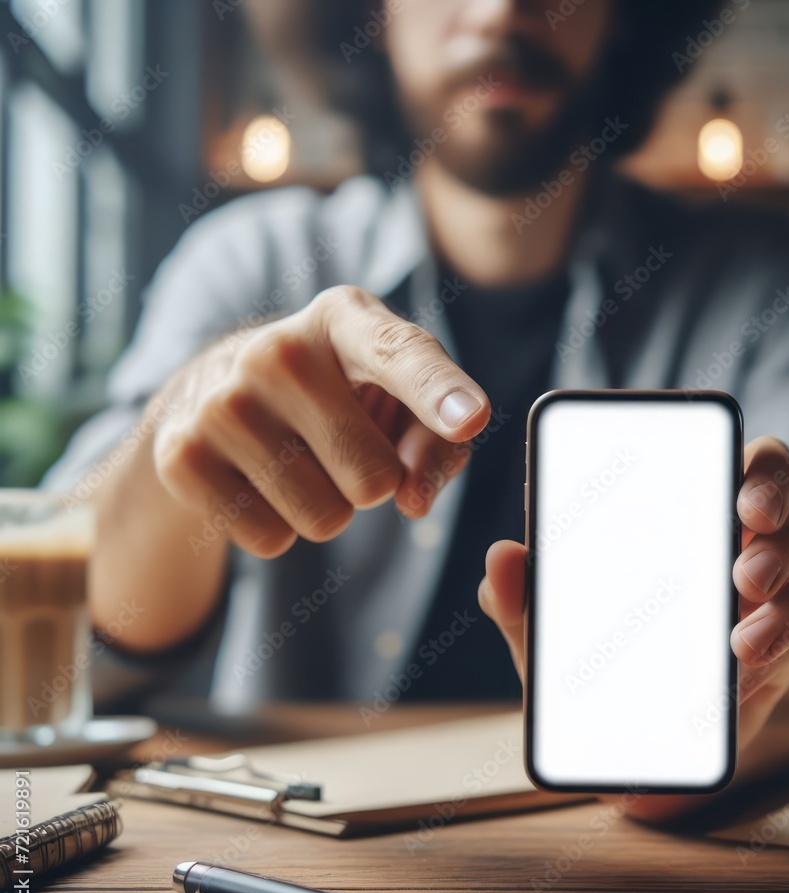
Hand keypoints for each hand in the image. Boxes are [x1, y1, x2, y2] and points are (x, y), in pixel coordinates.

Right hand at [150, 286, 490, 556]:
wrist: (214, 394)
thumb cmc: (338, 397)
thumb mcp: (400, 401)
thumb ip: (439, 444)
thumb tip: (413, 500)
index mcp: (344, 318)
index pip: (401, 357)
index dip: (439, 392)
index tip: (470, 419)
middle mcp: (278, 350)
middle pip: (374, 478)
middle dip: (373, 483)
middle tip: (339, 447)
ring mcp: (222, 402)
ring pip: (325, 519)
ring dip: (328, 509)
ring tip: (299, 460)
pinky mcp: (181, 456)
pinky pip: (271, 540)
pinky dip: (279, 528)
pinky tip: (258, 481)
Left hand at [478, 435, 788, 822]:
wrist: (634, 743)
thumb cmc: (592, 667)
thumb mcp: (547, 638)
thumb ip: (520, 601)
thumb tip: (502, 557)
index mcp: (680, 507)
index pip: (732, 452)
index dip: (751, 464)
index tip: (737, 502)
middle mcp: (741, 525)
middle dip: (787, 510)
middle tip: (743, 569)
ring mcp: (782, 571)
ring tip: (746, 633)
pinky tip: (754, 660)